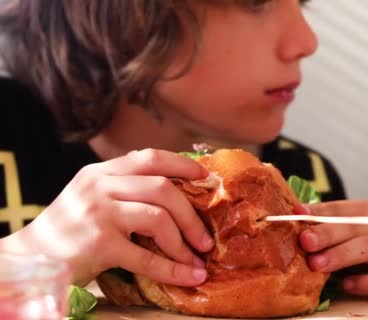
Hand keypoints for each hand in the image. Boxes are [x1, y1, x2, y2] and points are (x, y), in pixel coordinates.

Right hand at [2, 149, 213, 286]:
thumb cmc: (68, 231)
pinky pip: (146, 256)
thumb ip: (124, 189)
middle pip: (162, 188)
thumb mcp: (91, 197)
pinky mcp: (98, 244)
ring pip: (158, 217)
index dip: (182, 165)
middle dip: (191, 214)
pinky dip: (172, 269)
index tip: (206, 178)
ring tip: (197, 258)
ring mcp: (98, 213)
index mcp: (100, 172)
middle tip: (206, 237)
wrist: (29, 259)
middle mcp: (99, 186)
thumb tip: (176, 194)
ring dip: (184, 242)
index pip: (150, 158)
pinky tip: (187, 276)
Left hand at [297, 200, 367, 295]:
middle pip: (354, 225)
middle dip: (327, 233)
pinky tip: (347, 285)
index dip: (319, 211)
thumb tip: (288, 218)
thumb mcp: (330, 239)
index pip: (340, 208)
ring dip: (341, 255)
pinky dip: (367, 282)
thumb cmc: (344, 253)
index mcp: (364, 212)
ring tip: (317, 264)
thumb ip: (314, 229)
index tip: (298, 214)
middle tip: (305, 242)